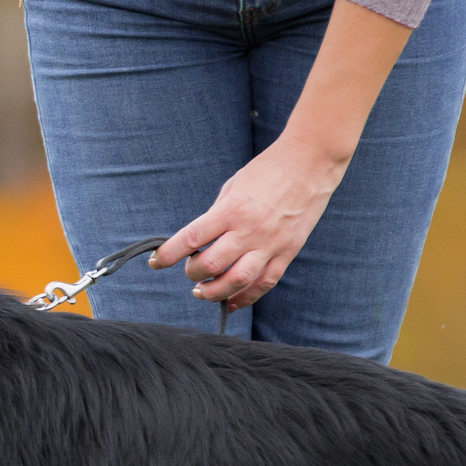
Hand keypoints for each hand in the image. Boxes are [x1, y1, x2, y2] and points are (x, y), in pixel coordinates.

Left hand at [151, 137, 348, 311]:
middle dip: (192, 273)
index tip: (155, 262)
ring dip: (214, 292)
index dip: (168, 255)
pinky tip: (232, 303)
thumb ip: (218, 214)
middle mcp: (249, 230)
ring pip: (237, 281)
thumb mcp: (233, 186)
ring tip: (202, 292)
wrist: (310, 162)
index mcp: (231, 210)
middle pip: (211, 265)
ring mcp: (270, 244)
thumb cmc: (268, 169)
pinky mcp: (288, 252)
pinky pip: (265, 282)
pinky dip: (246, 297)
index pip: (191, 238)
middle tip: (189, 272)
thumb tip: (202, 240)